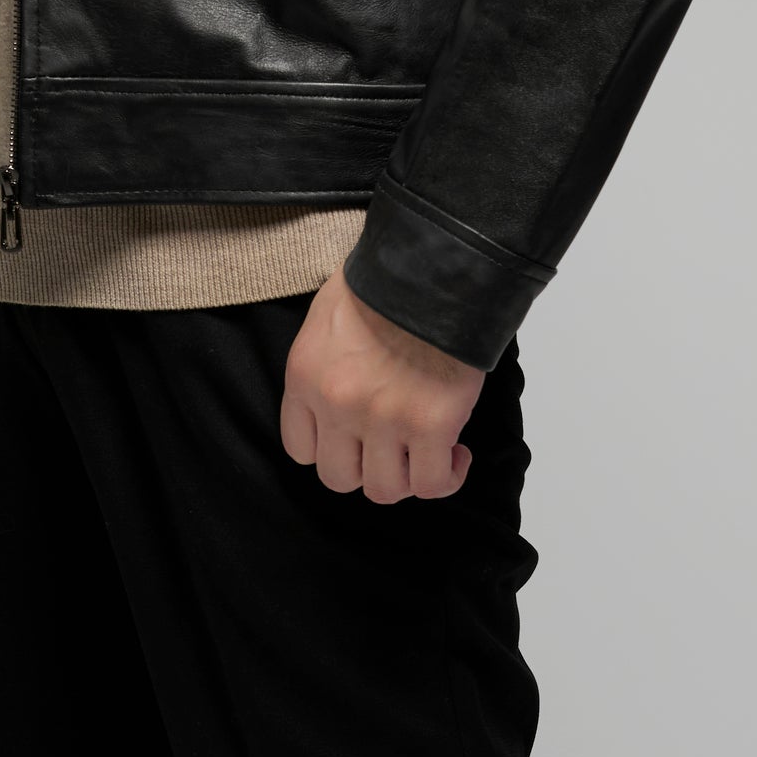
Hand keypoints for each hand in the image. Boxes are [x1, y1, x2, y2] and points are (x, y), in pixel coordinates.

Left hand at [281, 267, 482, 501]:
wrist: (431, 266)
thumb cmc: (383, 281)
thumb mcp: (328, 318)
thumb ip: (326, 364)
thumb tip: (345, 385)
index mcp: (305, 378)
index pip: (300, 449)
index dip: (332, 448)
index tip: (355, 438)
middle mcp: (337, 406)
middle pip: (339, 477)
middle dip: (367, 467)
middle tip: (392, 447)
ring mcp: (384, 420)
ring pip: (385, 490)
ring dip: (406, 477)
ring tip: (427, 452)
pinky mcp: (431, 425)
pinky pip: (432, 484)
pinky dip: (446, 478)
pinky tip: (455, 454)